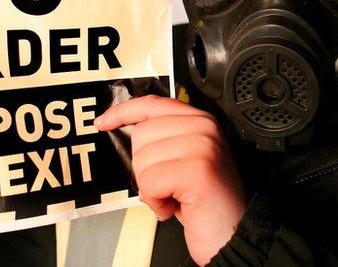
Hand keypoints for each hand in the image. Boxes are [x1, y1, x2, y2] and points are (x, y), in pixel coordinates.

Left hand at [95, 96, 245, 265]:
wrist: (233, 233)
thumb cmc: (205, 203)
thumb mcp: (184, 161)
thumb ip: (163, 139)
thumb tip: (126, 132)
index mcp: (200, 120)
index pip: (152, 104)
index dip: (123, 112)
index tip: (103, 122)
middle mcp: (204, 127)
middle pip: (140, 135)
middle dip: (144, 169)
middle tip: (170, 185)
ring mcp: (202, 145)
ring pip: (142, 160)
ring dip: (151, 189)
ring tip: (176, 196)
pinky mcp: (197, 169)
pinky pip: (150, 182)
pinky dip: (156, 202)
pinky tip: (176, 206)